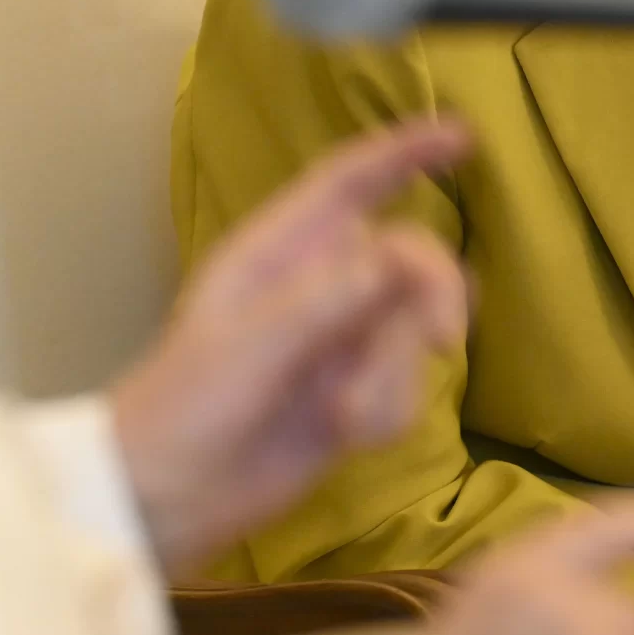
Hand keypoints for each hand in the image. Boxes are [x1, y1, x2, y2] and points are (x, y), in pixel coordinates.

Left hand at [109, 117, 469, 572]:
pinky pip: (410, 388)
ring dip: (393, 376)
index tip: (464, 136)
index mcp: (279, 251)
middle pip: (410, 256)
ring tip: (341, 416)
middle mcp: (318, 286)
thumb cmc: (185, 404)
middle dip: (434, 292)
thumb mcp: (247, 345)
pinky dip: (387, 413)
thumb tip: (398, 254)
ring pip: (417, 330)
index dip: (404, 151)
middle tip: (445, 339)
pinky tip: (344, 438)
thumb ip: (324, 299)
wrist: (170, 498)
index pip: (349, 181)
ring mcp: (341, 342)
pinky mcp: (358, 395)